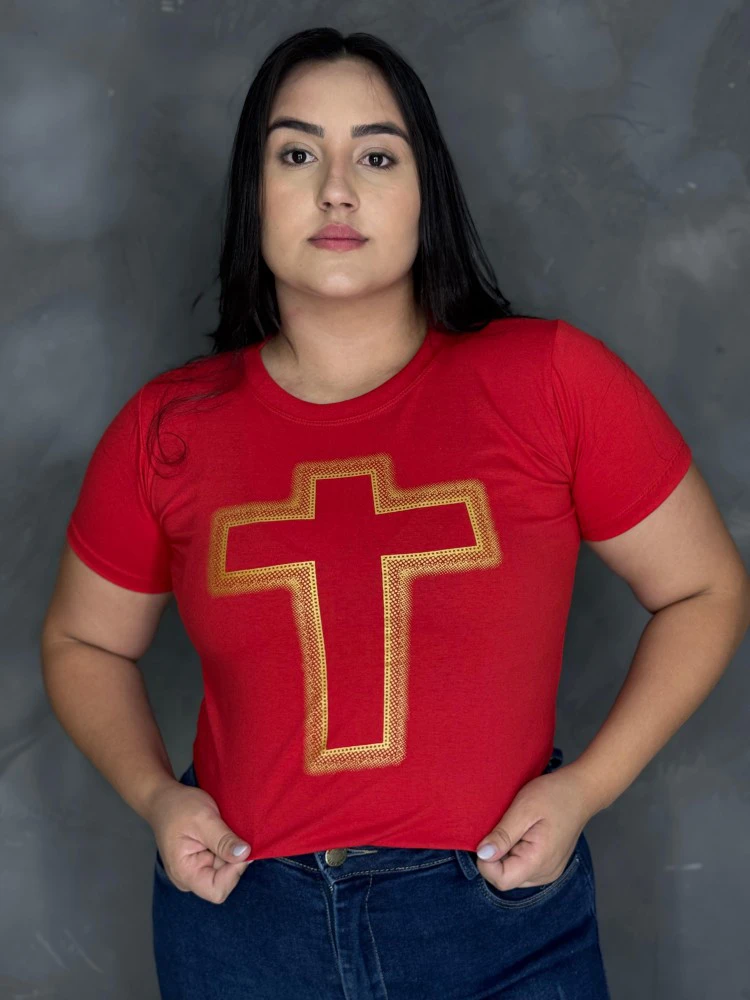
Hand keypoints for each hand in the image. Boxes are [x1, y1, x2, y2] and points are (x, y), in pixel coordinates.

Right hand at [148, 780, 252, 902]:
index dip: (234, 872)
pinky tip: (223, 834)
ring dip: (231, 853)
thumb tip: (245, 855)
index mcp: (185, 873)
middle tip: (231, 834)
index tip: (240, 847)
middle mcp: (190, 878)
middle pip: (224, 881)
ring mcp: (196, 871)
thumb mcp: (204, 819)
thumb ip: (223, 840)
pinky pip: (222, 862)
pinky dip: (228, 849)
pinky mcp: (201, 862)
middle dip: (234, 860)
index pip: (218, 890)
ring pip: (225, 871)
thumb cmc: (178, 807)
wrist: (164, 800)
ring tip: (224, 831)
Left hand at [474, 764, 592, 890]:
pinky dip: (515, 853)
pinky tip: (521, 833)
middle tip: (502, 827)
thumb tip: (482, 855)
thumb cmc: (554, 795)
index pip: (501, 880)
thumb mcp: (523, 809)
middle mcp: (545, 874)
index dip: (486, 862)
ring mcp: (548, 871)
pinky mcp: (548, 865)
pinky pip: (523, 867)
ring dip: (505, 854)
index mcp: (539, 862)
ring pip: (513, 872)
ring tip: (514, 828)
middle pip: (506, 877)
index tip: (486, 837)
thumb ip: (503, 835)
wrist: (581, 791)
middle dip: (496, 856)